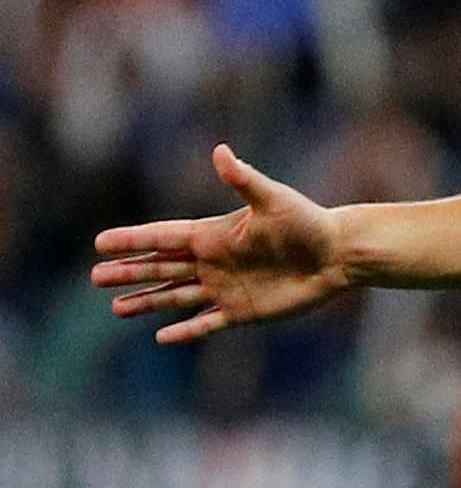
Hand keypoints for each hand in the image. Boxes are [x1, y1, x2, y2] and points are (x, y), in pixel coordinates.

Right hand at [91, 144, 347, 343]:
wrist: (339, 254)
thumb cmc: (307, 222)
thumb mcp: (273, 199)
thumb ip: (243, 179)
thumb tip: (220, 151)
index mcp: (214, 235)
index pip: (163, 237)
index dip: (133, 240)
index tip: (100, 243)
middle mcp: (214, 262)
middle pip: (162, 268)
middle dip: (130, 272)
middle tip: (95, 278)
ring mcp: (226, 288)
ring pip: (176, 296)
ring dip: (148, 301)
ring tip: (116, 308)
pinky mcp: (244, 311)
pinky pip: (207, 323)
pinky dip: (186, 330)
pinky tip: (161, 336)